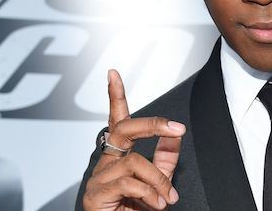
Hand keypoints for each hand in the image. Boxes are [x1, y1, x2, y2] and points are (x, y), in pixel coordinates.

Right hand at [82, 69, 185, 210]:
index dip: (115, 96)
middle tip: (176, 127)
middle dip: (152, 124)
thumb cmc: (136, 210)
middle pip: (125, 129)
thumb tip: (176, 132)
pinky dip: (150, 194)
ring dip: (159, 181)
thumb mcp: (158, 180)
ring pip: (135, 163)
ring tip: (167, 199)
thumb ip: (165, 157)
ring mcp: (98, 177)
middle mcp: (106, 160)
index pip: (117, 119)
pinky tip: (155, 205)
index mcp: (119, 154)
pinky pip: (129, 184)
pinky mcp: (95, 194)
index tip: (113, 73)